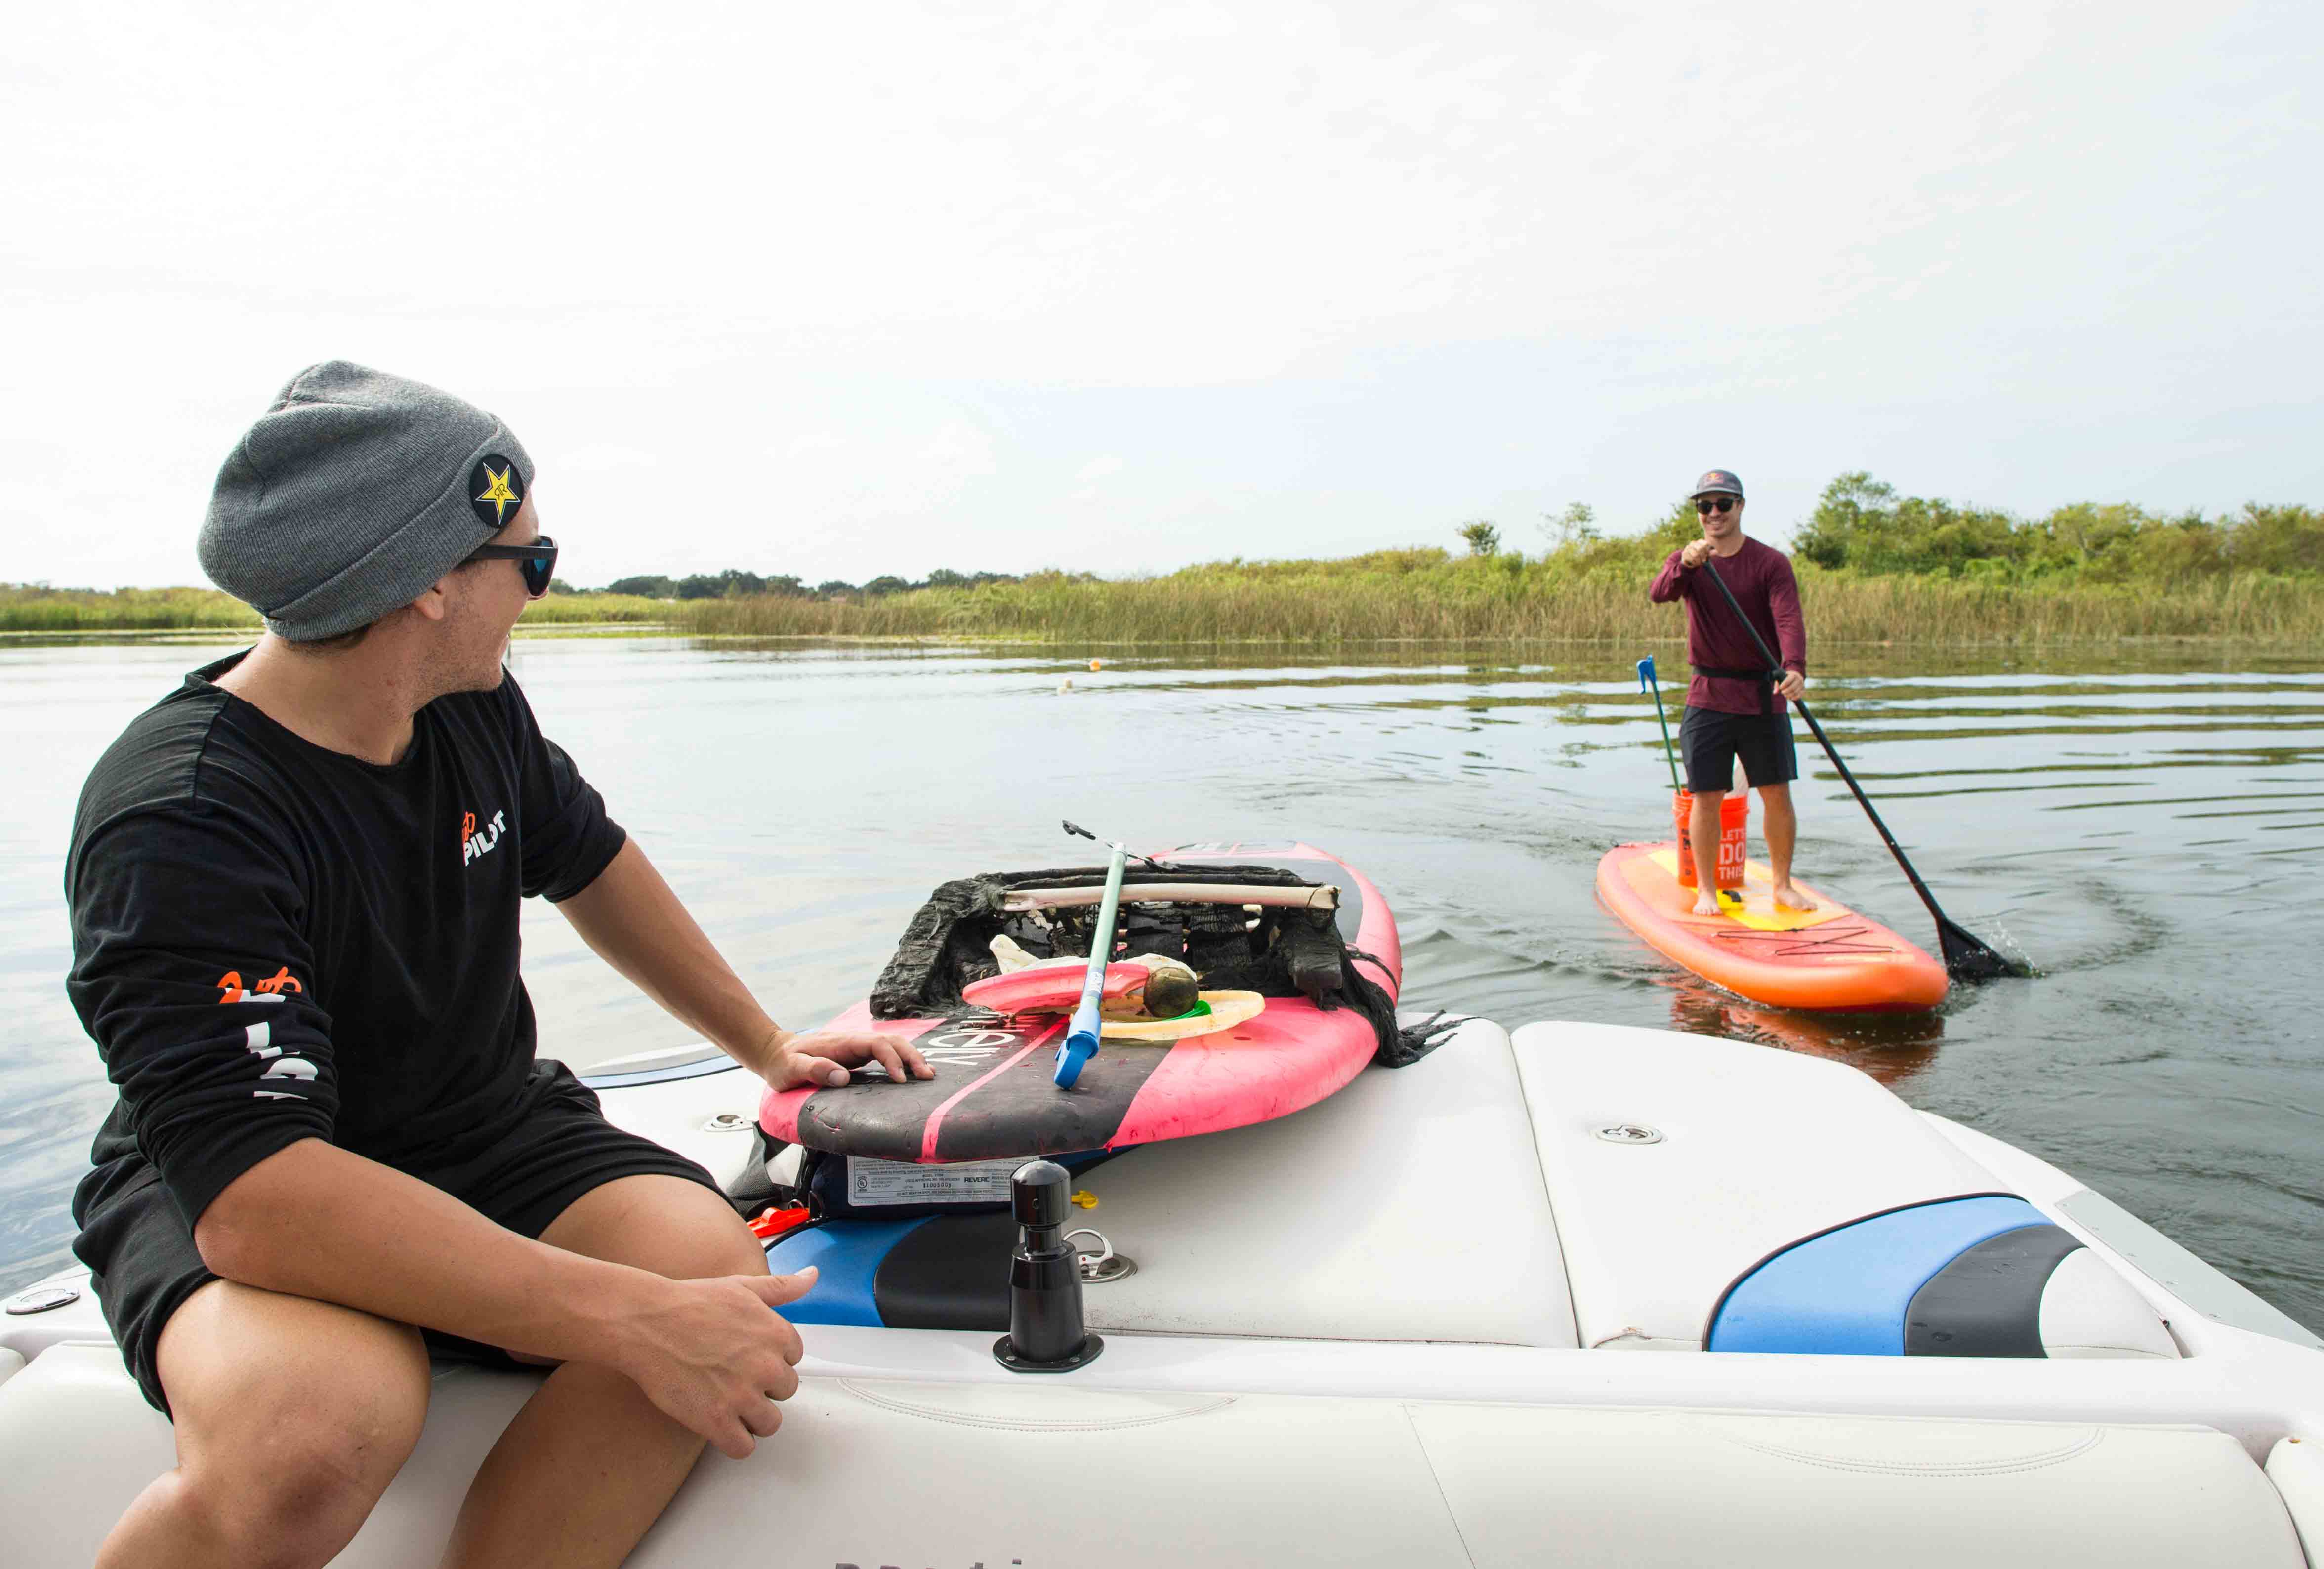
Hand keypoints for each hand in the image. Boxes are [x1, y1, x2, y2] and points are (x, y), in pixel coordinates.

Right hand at [615, 1267, 817, 1458]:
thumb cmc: (688, 1303)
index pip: (795, 1360)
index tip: (750, 1356)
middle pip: (785, 1392)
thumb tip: (811, 1277)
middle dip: (764, 1387)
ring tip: (728, 1401)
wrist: (646, 1322)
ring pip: (770, 1423)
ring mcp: (742, 1396)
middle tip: (734, 1376)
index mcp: (776, 1334)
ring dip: (752, 1417)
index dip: (771, 1359)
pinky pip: (744, 1447)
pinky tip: (720, 1425)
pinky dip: (734, 1441)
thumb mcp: (742, 1287)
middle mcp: (766, 1366)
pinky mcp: (717, 1421)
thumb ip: (781, 1287)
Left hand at [765, 1026, 934, 1088]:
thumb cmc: (783, 1064)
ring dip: (911, 1058)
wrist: (777, 1053)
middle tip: (927, 1076)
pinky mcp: (857, 1056)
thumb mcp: (792, 1069)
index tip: (900, 1079)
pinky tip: (912, 1074)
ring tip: (928, 1075)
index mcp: (841, 1043)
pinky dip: (902, 1062)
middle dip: (911, 1056)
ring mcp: (857, 1048)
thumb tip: (843, 1077)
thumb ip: (814, 1069)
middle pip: (891, 1041)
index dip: (892, 1059)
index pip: (876, 1045)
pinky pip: (886, 1054)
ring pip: (892, 1045)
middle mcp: (853, 1042)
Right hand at [1681, 539, 1712, 568]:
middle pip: (1700, 549)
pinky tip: (1694, 563)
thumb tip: (1716, 552)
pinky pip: (1690, 558)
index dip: (1707, 551)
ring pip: (1695, 555)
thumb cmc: (1700, 556)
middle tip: (1703, 560)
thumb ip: (1711, 553)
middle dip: (1702, 556)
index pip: (1705, 544)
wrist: (1689, 560)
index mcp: (1700, 541)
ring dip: (1698, 560)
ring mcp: (1688, 547)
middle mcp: (1693, 543)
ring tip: (1699, 563)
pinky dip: (1694, 562)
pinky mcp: (1684, 553)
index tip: (1707, 555)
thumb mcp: (1707, 555)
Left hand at [1777, 670, 1805, 700]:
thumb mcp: (1780, 678)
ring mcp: (1802, 684)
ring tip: (1785, 695)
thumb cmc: (1785, 678)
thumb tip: (1774, 692)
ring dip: (1789, 695)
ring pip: (1795, 692)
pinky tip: (1790, 697)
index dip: (1783, 685)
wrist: (1793, 677)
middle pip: (1792, 688)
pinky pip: (1799, 695)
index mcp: (1794, 674)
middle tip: (1782, 692)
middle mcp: (1799, 679)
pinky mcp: (1803, 689)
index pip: (1788, 680)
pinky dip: (1794, 698)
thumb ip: (1776, 685)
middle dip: (1786, 691)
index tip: (1780, 688)